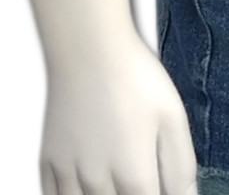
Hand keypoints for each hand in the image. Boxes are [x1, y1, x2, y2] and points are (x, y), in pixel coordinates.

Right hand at [40, 30, 196, 194]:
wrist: (88, 47)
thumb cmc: (133, 77)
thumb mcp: (173, 118)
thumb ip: (180, 168)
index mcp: (134, 177)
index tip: (156, 186)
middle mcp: (98, 184)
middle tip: (135, 177)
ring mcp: (69, 174)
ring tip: (113, 182)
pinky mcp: (48, 160)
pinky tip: (83, 187)